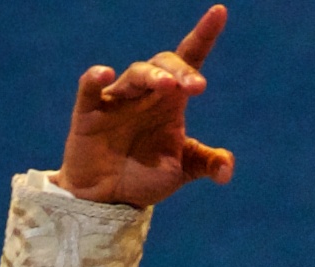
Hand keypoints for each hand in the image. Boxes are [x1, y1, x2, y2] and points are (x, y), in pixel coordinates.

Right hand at [61, 9, 233, 207]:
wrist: (109, 200)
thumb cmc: (145, 176)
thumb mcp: (181, 170)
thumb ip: (205, 163)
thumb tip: (226, 170)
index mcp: (170, 100)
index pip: (189, 59)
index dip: (203, 35)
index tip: (219, 12)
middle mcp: (144, 93)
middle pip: (163, 65)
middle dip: (181, 70)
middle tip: (196, 86)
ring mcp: (116, 100)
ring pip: (134, 75)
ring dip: (151, 76)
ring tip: (168, 86)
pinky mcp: (88, 112)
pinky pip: (89, 88)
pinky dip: (94, 78)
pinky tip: (105, 73)